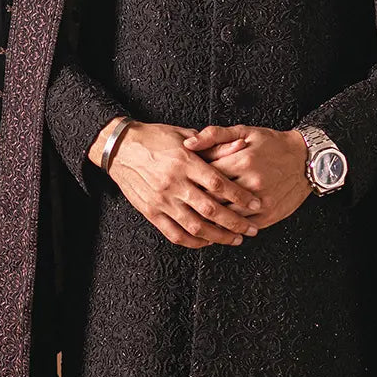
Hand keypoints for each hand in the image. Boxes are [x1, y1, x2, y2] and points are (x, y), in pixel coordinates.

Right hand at [88, 120, 262, 248]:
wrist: (120, 148)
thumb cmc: (155, 138)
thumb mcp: (185, 135)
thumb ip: (213, 144)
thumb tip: (241, 146)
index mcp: (185, 162)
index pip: (219, 183)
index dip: (240, 197)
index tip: (256, 205)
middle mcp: (174, 183)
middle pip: (211, 209)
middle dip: (235, 223)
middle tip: (251, 230)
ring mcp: (162, 200)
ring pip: (195, 226)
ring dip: (218, 236)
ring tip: (234, 240)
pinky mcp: (151, 212)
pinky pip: (175, 233)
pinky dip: (193, 241)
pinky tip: (207, 242)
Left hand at [181, 124, 312, 230]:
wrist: (306, 159)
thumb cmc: (272, 144)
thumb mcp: (244, 131)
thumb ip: (214, 136)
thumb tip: (187, 144)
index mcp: (243, 161)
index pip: (207, 176)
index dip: (191, 180)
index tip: (181, 183)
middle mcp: (252, 183)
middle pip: (214, 199)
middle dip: (196, 202)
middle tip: (181, 204)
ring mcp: (262, 201)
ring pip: (227, 217)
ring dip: (209, 221)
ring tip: (193, 220)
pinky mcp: (269, 215)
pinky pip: (242, 226)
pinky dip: (228, 229)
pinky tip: (216, 229)